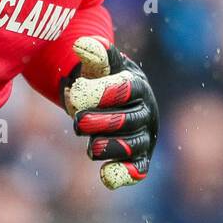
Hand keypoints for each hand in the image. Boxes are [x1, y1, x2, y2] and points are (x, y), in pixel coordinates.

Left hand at [61, 37, 158, 188]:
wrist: (112, 99)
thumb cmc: (103, 78)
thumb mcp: (100, 64)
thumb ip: (94, 53)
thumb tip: (83, 45)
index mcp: (137, 84)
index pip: (125, 88)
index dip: (102, 92)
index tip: (77, 93)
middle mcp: (145, 111)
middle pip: (128, 120)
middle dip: (102, 122)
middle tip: (77, 122)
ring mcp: (144, 136)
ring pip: (133, 146)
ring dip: (111, 148)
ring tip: (91, 148)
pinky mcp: (140, 158)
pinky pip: (137, 170)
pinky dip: (125, 174)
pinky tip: (107, 177)